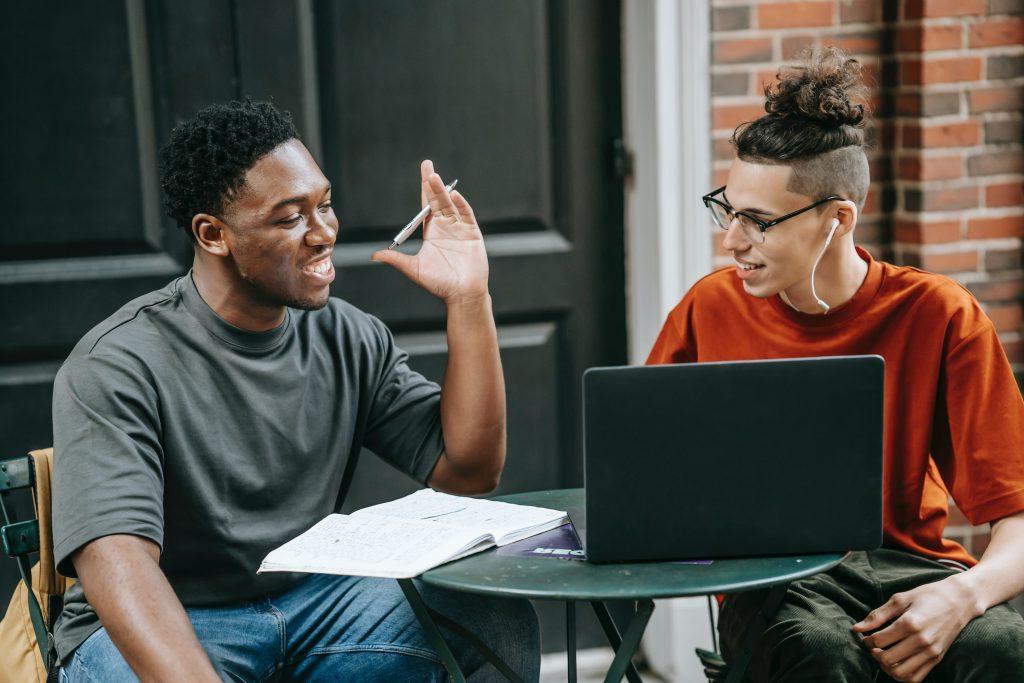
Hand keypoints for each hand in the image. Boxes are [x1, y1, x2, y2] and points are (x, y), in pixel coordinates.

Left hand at [372, 160, 488, 305]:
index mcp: (432, 232)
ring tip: (435, 178)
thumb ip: (396, 260)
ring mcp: (460, 230)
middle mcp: (446, 227)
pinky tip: (454, 195)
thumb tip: (375, 256)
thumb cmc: (439, 284)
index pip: (426, 206)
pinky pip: (466, 216)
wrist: (461, 295)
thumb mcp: (414, 269)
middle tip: (427, 165)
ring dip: (443, 192)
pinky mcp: (472, 235)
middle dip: (432, 183)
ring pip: (450, 205)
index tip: (423, 174)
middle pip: (437, 200)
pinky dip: (461, 205)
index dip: (424, 189)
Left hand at [852, 576, 981, 681]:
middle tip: (872, 646)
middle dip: (874, 654)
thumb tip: (857, 627)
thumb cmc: (928, 595)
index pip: (878, 640)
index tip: (865, 635)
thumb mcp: (901, 599)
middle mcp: (921, 640)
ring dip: (886, 667)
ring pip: (901, 673)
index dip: (866, 640)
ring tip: (883, 655)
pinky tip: (896, 664)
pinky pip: (916, 678)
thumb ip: (878, 615)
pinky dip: (902, 676)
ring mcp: (931, 652)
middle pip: (887, 658)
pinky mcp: (937, 658)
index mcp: (909, 623)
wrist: (960, 600)